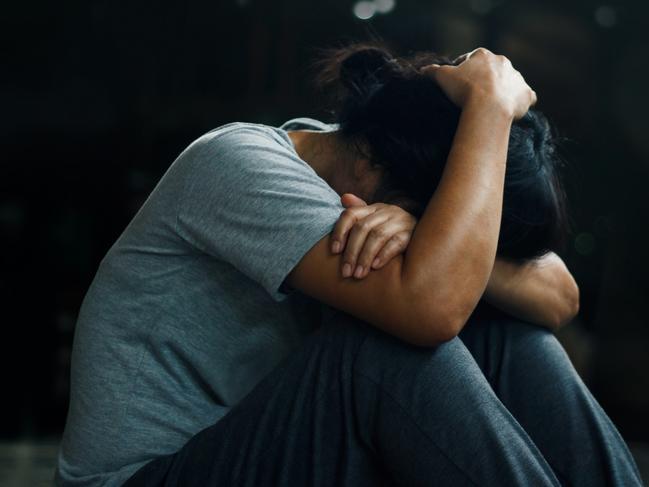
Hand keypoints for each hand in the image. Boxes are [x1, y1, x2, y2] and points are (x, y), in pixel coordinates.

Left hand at [330, 193, 416, 278]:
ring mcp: (401, 220)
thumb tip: (344, 197)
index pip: (350, 214)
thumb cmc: (393, 232)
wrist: (427, 237)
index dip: (340, 232)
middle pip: (362, 228)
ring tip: (358, 274)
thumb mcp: (375, 222)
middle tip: (346, 272)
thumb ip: (358, 213)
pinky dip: (384, 255)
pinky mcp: (413, 233)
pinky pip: (396, 242)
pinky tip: (375, 267)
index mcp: (373, 208)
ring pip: (377, 236)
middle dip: (352, 252)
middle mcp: (387, 211)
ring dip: (365, 257)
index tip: (334, 251)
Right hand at [420, 47, 536, 119]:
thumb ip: (433, 71)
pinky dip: (520, 101)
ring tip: (491, 105)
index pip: (471, 58)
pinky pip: (526, 97)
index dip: (463, 69)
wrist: (488, 108)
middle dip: (484, 79)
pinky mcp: (526, 95)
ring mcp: (516, 78)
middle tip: (473, 94)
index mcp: (483, 55)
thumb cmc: (465, 90)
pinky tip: (513, 109)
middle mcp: (503, 62)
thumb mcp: (443, 78)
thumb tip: (423, 70)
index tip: (457, 81)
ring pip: (510, 81)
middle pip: (492, 69)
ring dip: (503, 89)